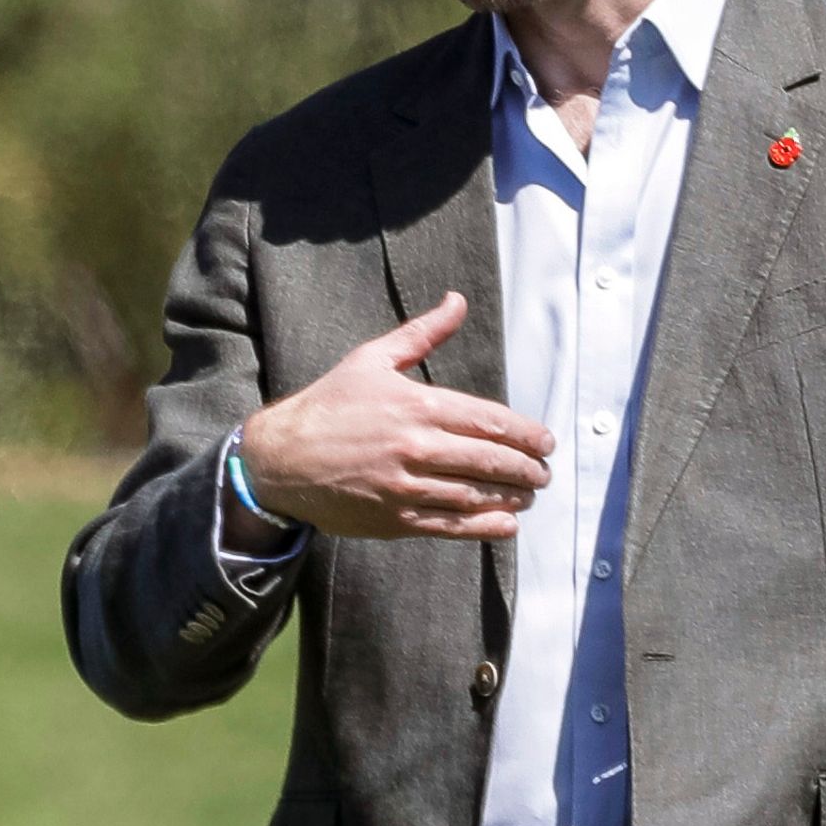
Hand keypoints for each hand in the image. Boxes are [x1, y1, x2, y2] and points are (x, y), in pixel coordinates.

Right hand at [236, 293, 553, 541]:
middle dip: (527, 468)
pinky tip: (507, 523)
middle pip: (490, 460)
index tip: (546, 442)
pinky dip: (485, 525)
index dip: (526, 434)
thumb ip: (422, 333)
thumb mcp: (371, 359)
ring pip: (475, 494)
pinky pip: (450, 525)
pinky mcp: (394, 518)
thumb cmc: (328, 405)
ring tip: (529, 495)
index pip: (489, 422)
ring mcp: (405, 486)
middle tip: (544, 473)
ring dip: (511, 497)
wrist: (280, 458)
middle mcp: (416, 446)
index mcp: (417, 405)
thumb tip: (458, 300)